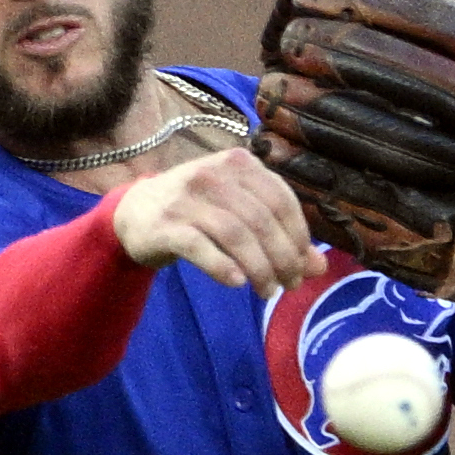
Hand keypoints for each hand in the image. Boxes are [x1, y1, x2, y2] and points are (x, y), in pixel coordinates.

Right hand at [110, 149, 320, 297]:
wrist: (135, 211)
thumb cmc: (197, 211)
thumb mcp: (239, 213)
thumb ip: (279, 234)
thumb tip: (319, 267)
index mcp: (239, 163)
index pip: (281, 200)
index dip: (298, 238)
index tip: (302, 267)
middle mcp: (214, 174)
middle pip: (261, 220)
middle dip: (282, 258)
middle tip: (288, 286)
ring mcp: (188, 198)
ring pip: (235, 235)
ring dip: (259, 268)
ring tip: (267, 291)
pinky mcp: (166, 224)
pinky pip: (200, 247)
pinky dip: (223, 267)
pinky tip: (238, 283)